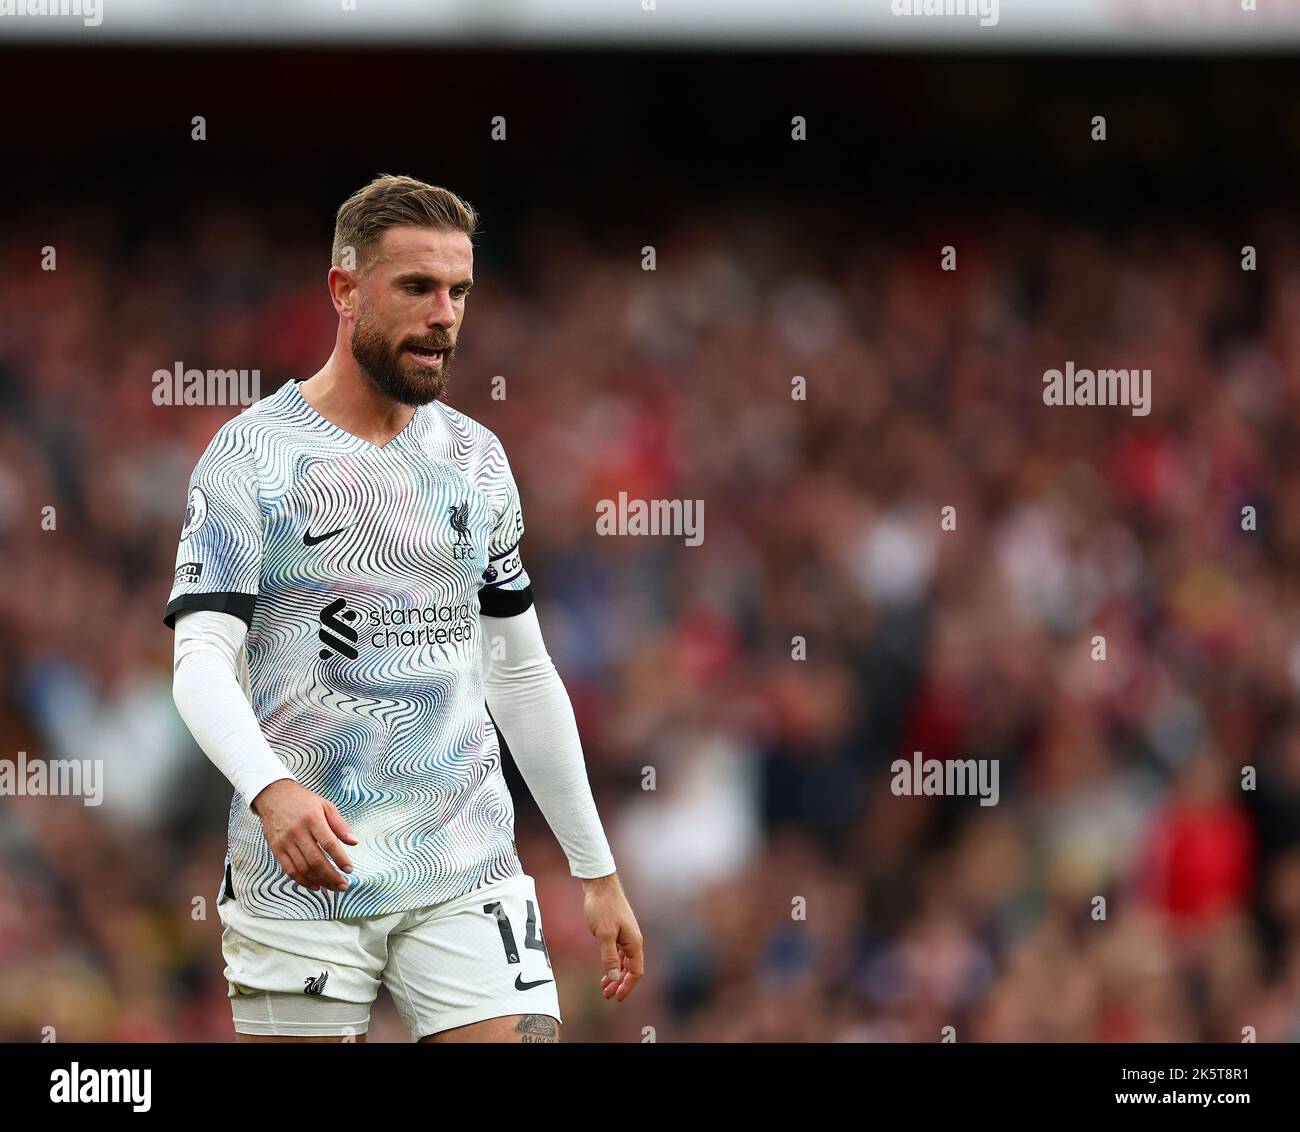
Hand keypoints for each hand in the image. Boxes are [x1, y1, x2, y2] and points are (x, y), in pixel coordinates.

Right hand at [251, 779, 357, 892]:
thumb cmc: (304, 801)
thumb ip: (340, 825)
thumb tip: (355, 842)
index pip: (329, 843)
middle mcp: (297, 832)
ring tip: (332, 887)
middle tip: (343, 885)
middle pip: (316, 860)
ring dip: (320, 881)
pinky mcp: (276, 849)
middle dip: (332, 876)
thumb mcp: (326, 806)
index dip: (340, 858)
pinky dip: (303, 881)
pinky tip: (315, 885)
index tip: (349, 869)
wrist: (274, 796)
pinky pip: (290, 870)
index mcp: (312, 819)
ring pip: (303, 868)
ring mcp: (285, 842)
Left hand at [581, 872, 643, 1001]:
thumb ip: (610, 957)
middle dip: (620, 984)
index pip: (636, 971)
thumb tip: (615, 978)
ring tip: (604, 987)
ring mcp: (626, 935)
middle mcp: (633, 940)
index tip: (617, 997)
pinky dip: (612, 963)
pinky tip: (605, 970)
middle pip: (631, 968)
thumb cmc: (603, 907)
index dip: (627, 986)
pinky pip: (618, 953)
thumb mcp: (604, 935)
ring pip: (624, 961)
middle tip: (607, 996)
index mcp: (634, 942)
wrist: (600, 884)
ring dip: (615, 975)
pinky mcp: (618, 930)